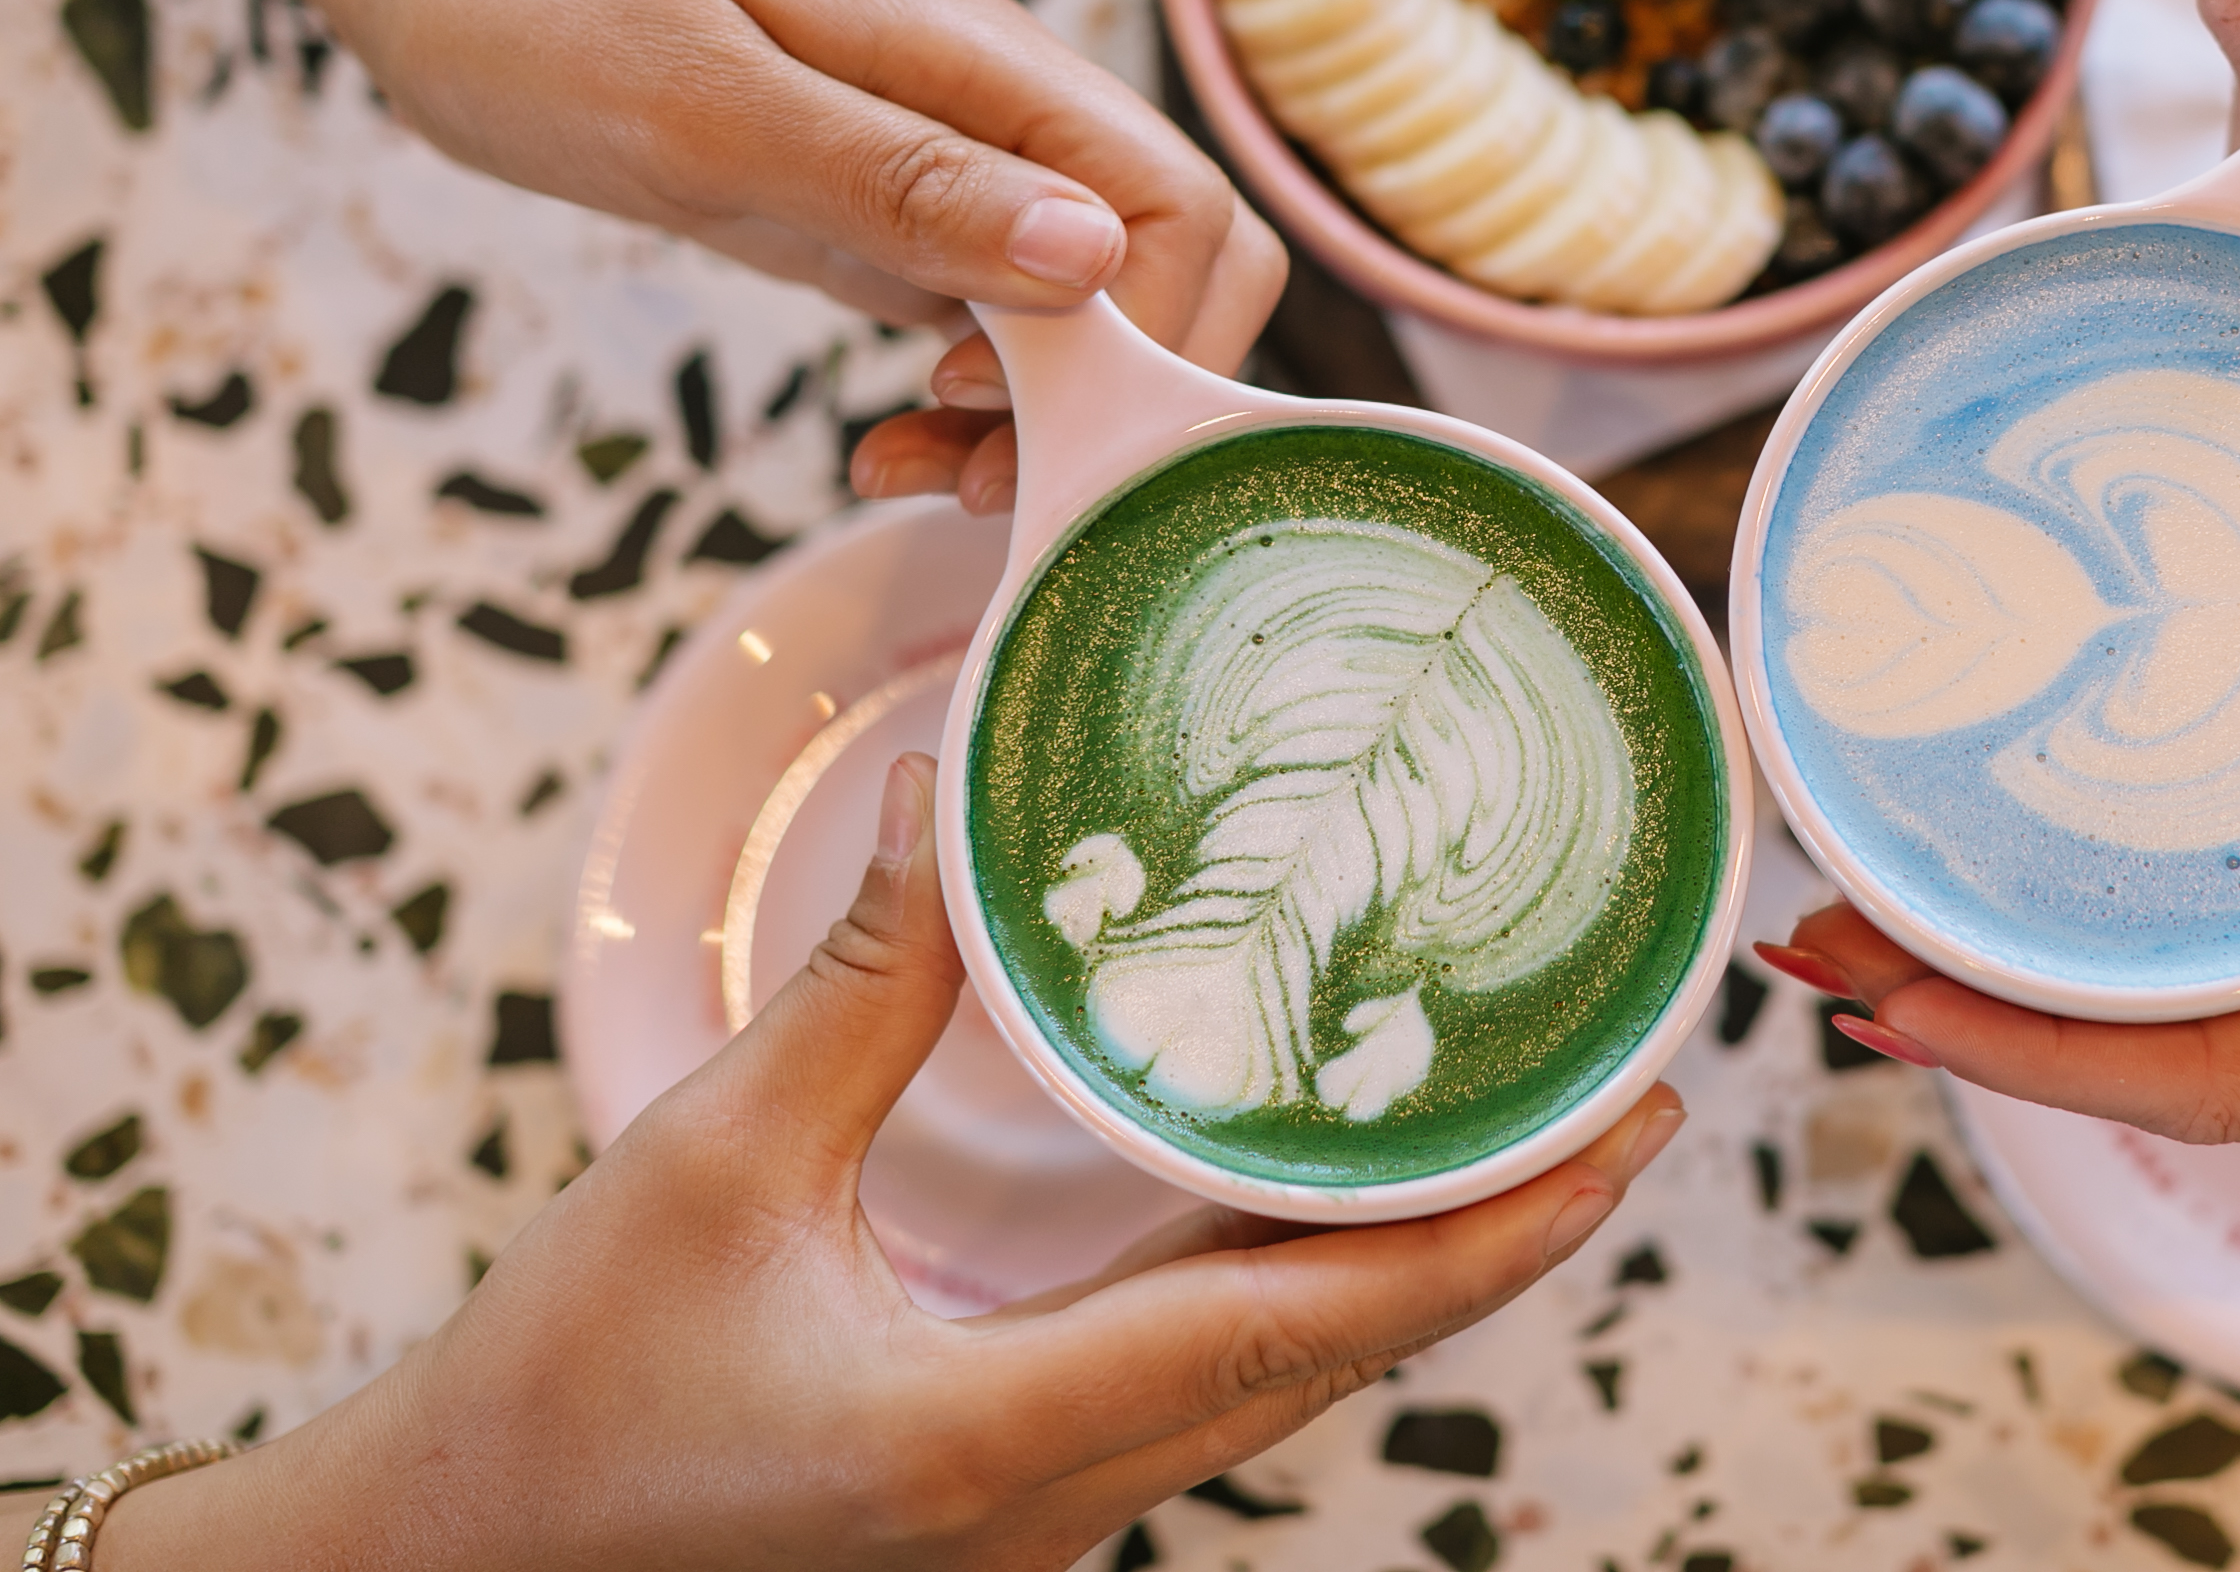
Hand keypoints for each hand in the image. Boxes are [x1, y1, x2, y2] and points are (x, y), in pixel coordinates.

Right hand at [102, 756, 1682, 1570]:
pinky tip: (1309, 1202)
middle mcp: (1064, 1502)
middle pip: (1338, 1360)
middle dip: (1496, 1234)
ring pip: (1277, 1381)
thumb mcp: (707, 1170)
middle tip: (1623, 1096)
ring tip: (1509, 1123)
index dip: (1495, 1233)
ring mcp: (1040, 1519)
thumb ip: (861, 990)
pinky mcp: (1002, 1500)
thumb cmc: (551, 1404)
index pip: (1313, 1327)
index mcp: (1008, 1434)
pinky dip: (1286, 1289)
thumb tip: (955, 794)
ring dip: (1401, 1262)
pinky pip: (1197, 1388)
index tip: (1632, 1135)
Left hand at [175, 0, 1286, 511]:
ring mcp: (960, 171)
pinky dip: (976, 415)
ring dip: (1039, 423)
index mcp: (985, 62)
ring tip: (905, 474)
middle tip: (969, 475)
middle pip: (1178, 269)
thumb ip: (902, 179)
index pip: (1182, 210)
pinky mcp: (904, 223)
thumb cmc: (548, 12)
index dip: (1142, 336)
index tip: (1001, 409)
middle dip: (1111, 398)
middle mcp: (1003, 116)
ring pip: (1099, 318)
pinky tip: (883, 446)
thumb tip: (1097, 254)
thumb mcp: (706, 102)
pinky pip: (1007, 334)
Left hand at [1765, 386, 2239, 1273]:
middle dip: (1965, 1002)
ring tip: (1886, 886)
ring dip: (2030, 983)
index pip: (2181, 1077)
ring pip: (2173, 1047)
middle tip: (1808, 901)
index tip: (1859, 981)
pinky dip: (2133, 961)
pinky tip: (2064, 882)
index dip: (2009, 1038)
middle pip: (2129, 1069)